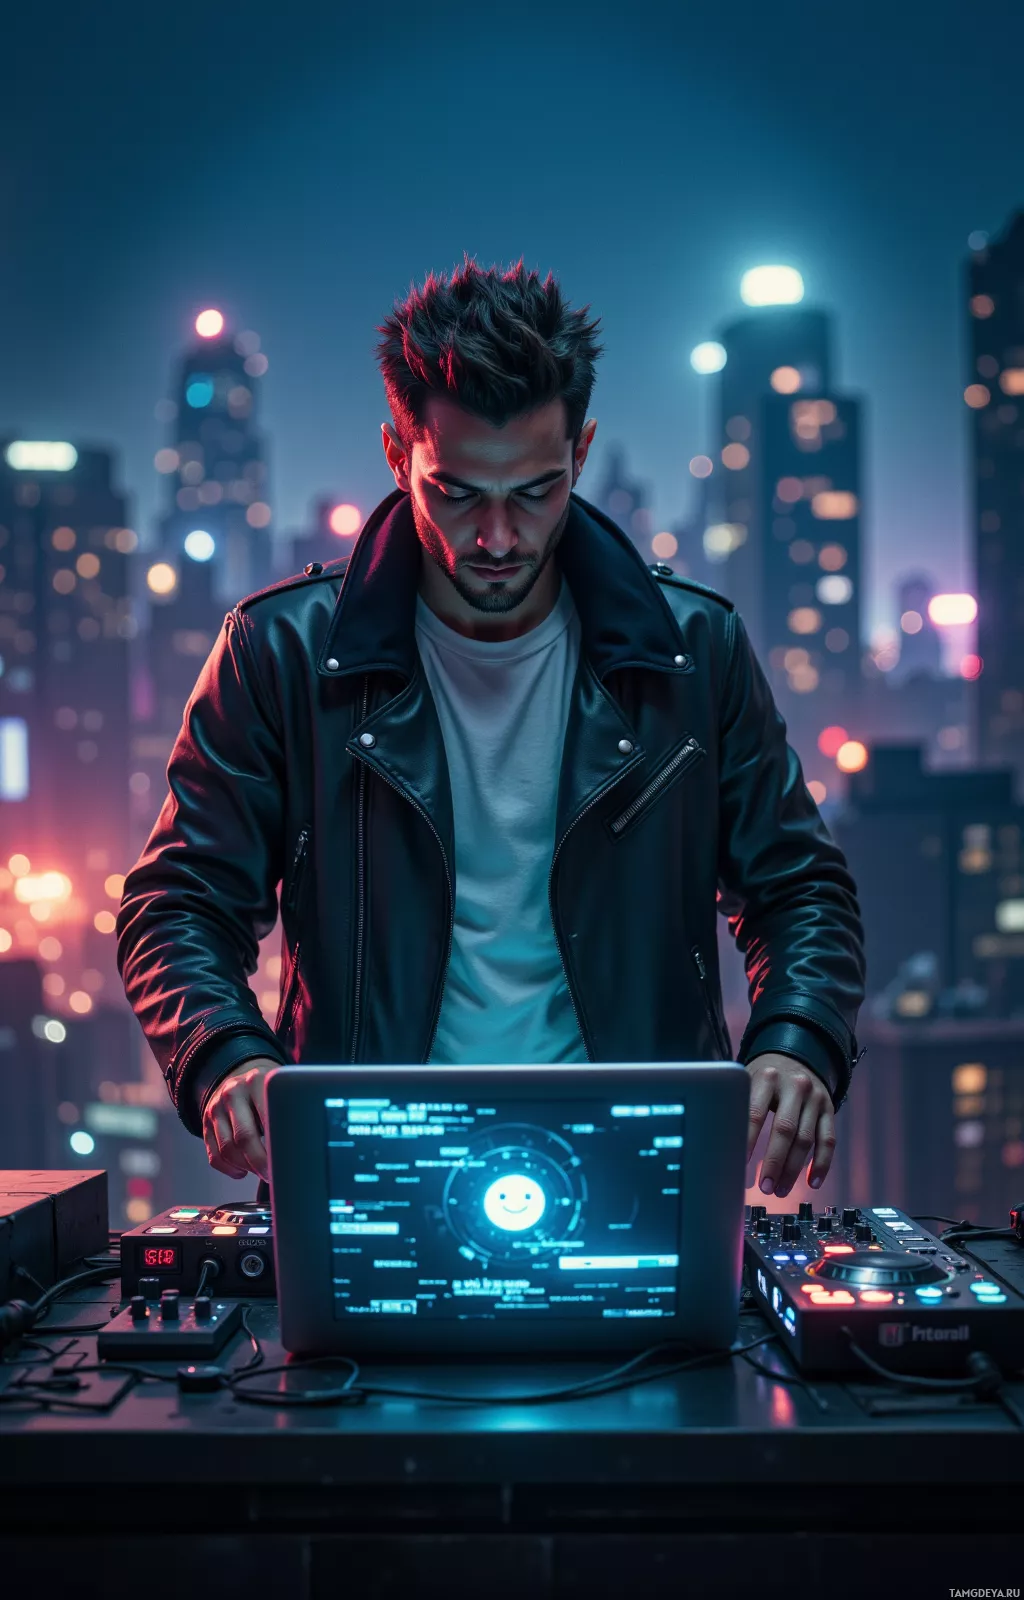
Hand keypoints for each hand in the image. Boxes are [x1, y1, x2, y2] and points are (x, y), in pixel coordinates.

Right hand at [202, 1058, 278, 1180]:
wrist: (240, 1083)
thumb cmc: (266, 1094)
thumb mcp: (279, 1093)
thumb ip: (290, 1112)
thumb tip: (306, 1145)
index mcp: (257, 1082)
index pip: (266, 1117)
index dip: (276, 1144)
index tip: (287, 1160)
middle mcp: (233, 1092)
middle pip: (244, 1137)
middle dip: (261, 1162)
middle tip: (273, 1174)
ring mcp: (216, 1108)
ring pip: (228, 1150)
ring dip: (246, 1167)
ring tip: (261, 1171)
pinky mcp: (205, 1124)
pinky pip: (215, 1156)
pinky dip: (230, 1169)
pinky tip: (243, 1170)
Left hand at [745, 1052, 834, 1198]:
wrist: (798, 1055)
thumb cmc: (765, 1078)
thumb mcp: (749, 1081)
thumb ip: (739, 1106)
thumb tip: (720, 1146)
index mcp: (767, 1078)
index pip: (754, 1113)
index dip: (746, 1141)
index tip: (738, 1165)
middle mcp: (795, 1086)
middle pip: (785, 1130)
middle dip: (773, 1162)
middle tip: (763, 1187)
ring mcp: (815, 1098)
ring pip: (806, 1139)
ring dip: (793, 1170)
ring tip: (779, 1190)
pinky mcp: (830, 1109)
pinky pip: (828, 1141)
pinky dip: (821, 1164)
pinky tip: (812, 1183)